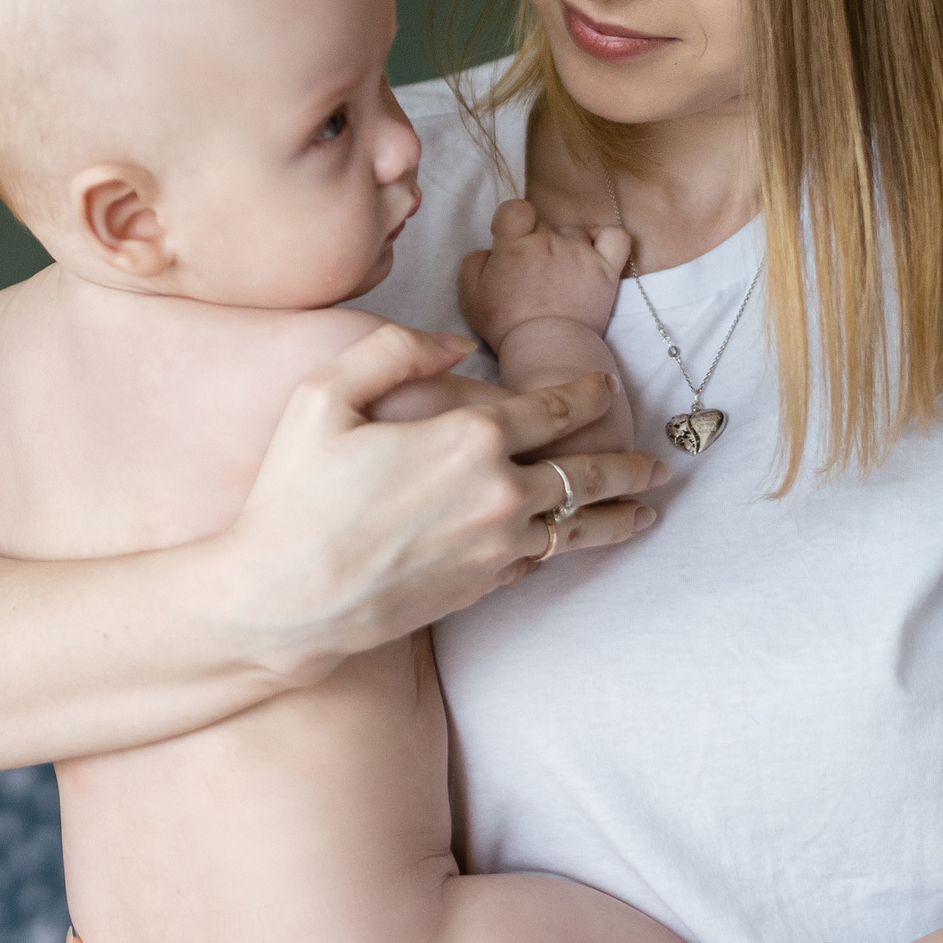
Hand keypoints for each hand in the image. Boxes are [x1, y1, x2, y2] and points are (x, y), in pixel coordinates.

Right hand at [217, 324, 664, 677]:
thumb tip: (454, 342)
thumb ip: (391, 350)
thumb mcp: (323, 397)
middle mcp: (499, 492)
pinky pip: (541, 559)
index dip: (586, 394)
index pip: (552, 407)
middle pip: (586, 472)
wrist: (284, 600)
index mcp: (469, 436)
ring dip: (619, 514)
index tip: (605, 388)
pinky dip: (565, 546)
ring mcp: (498, 546)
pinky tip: (574, 542)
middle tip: (658, 461)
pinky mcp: (484, 587)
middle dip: (627, 463)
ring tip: (648, 510)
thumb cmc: (293, 495)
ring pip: (578, 526)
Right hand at [458, 201, 632, 346]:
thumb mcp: (470, 296)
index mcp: (516, 244)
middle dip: (534, 242)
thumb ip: (474, 263)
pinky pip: (615, 238)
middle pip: (543, 224)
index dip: (510, 221)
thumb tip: (488, 250)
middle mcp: (549, 241)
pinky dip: (606, 239)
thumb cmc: (505, 325)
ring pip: (573, 232)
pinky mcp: (605, 270)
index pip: (515, 208)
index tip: (508, 241)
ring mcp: (581, 254)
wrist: (547, 349)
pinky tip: (594, 251)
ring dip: (565, 246)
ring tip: (560, 274)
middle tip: (531, 273)